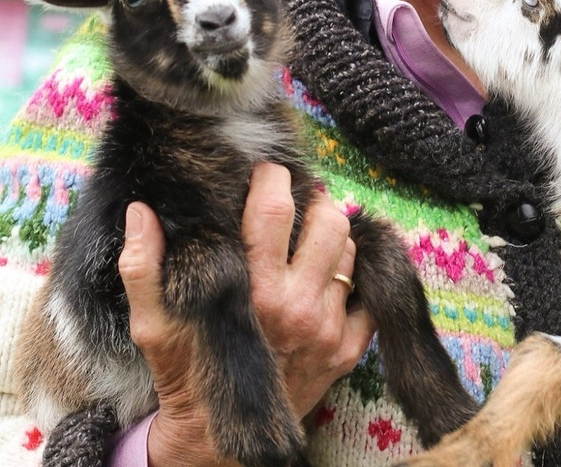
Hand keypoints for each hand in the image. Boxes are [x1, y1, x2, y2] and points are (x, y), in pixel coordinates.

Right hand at [117, 163, 375, 466]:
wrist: (218, 441)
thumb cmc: (185, 373)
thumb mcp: (153, 324)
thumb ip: (144, 266)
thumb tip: (141, 210)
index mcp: (252, 293)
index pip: (274, 211)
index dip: (273, 179)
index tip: (266, 172)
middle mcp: (296, 307)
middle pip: (329, 222)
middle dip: (315, 202)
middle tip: (298, 202)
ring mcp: (328, 329)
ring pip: (349, 253)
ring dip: (333, 237)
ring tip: (309, 240)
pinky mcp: (349, 350)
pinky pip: (367, 293)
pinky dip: (352, 278)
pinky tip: (328, 277)